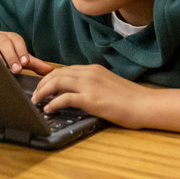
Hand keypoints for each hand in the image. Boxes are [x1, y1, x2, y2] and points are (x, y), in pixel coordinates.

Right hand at [0, 31, 52, 75]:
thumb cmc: (5, 54)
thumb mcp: (19, 57)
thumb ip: (34, 64)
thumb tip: (50, 71)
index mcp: (11, 38)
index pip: (17, 41)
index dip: (21, 51)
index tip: (25, 62)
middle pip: (5, 43)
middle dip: (11, 56)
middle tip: (16, 69)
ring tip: (2, 67)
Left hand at [32, 64, 150, 127]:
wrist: (144, 104)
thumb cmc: (131, 98)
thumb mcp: (109, 84)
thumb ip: (94, 84)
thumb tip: (81, 92)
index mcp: (93, 69)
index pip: (65, 69)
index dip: (51, 77)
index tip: (43, 85)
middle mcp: (89, 73)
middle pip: (57, 73)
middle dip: (42, 83)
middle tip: (35, 93)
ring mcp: (89, 85)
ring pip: (57, 82)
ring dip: (43, 91)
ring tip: (37, 100)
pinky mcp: (90, 99)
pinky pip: (64, 98)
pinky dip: (53, 103)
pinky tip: (49, 109)